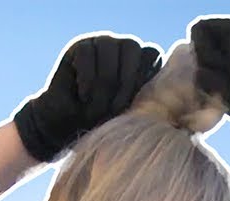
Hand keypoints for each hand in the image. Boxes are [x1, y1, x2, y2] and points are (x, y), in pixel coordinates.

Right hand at [13, 34, 162, 162]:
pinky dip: (86, 77)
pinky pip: (88, 53)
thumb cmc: (97, 123)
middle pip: (132, 47)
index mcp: (138, 62)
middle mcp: (121, 48)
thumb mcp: (127, 112)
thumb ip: (144, 95)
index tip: (133, 104)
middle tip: (114, 109)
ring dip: (104, 81)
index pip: (151, 54)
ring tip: (95, 105)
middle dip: (125, 80)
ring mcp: (100, 44)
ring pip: (109, 48)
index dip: (143, 77)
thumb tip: (167, 92)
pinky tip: (82, 95)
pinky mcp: (80, 46)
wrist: (62, 127)